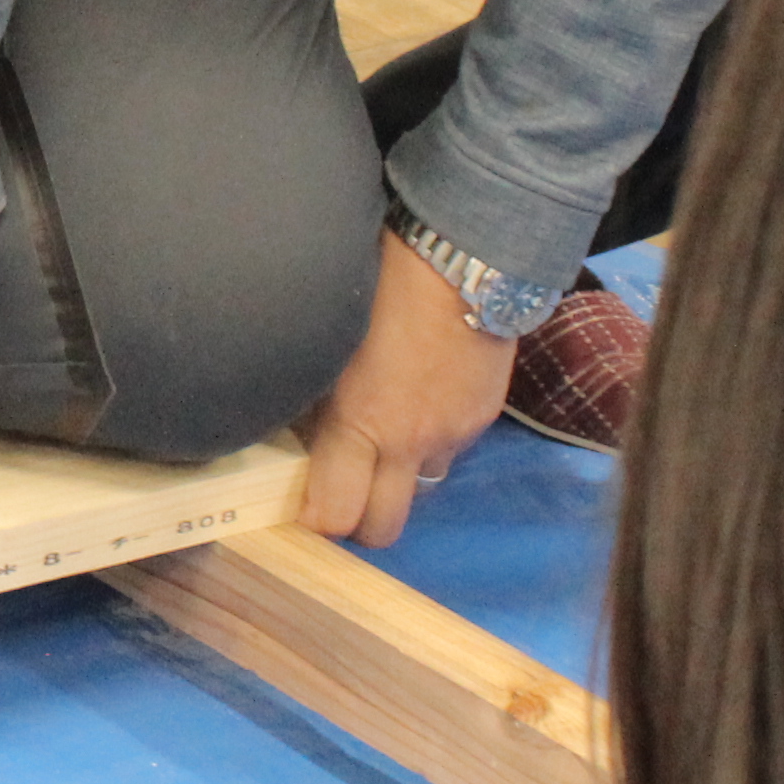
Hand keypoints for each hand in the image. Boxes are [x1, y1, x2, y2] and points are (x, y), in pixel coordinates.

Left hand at [300, 230, 520, 548]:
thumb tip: (298, 428)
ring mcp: (454, 433)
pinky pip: (451, 447)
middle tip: (343, 492)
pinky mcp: (484, 416)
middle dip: (361, 522)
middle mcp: (411, 442)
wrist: (466, 255)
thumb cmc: (382, 282)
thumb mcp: (331, 338)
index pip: (336, 514)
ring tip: (385, 434)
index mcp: (363, 424)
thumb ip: (317, 395)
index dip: (316, 521)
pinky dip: (431, 437)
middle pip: (384, 528)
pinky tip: (421, 397)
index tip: (303, 506)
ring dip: (400, 473)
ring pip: (421, 484)